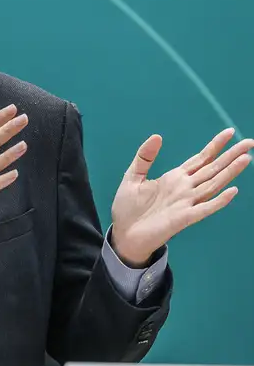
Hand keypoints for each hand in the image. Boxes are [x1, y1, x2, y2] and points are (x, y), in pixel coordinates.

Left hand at [110, 128, 253, 266]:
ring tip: (245, 159)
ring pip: (213, 184)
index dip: (215, 146)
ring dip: (229, 173)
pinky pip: (205, 208)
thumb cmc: (129, 208)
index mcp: (175, 178)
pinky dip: (218, 201)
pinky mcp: (184, 218)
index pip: (200, 159)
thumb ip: (144, 158)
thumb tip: (157, 136)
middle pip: (212, 169)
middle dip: (230, 155)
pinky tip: (232, 191)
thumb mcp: (132, 177)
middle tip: (249, 142)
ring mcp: (187, 203)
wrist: (123, 233)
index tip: (230, 132)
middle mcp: (186, 188)